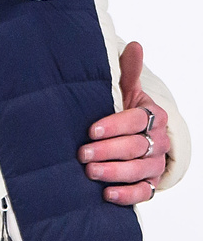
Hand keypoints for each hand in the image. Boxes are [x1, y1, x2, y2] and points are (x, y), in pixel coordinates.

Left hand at [80, 42, 169, 205]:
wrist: (133, 138)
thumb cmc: (123, 111)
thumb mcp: (124, 91)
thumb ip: (127, 72)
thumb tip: (135, 45)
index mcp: (152, 116)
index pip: (137, 120)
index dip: (115, 125)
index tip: (91, 130)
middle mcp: (157, 141)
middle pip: (136, 147)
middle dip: (108, 151)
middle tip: (83, 154)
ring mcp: (154, 164)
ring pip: (139, 170)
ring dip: (114, 172)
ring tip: (90, 172)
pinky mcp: (149, 184)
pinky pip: (144, 193)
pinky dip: (127, 195)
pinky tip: (107, 194)